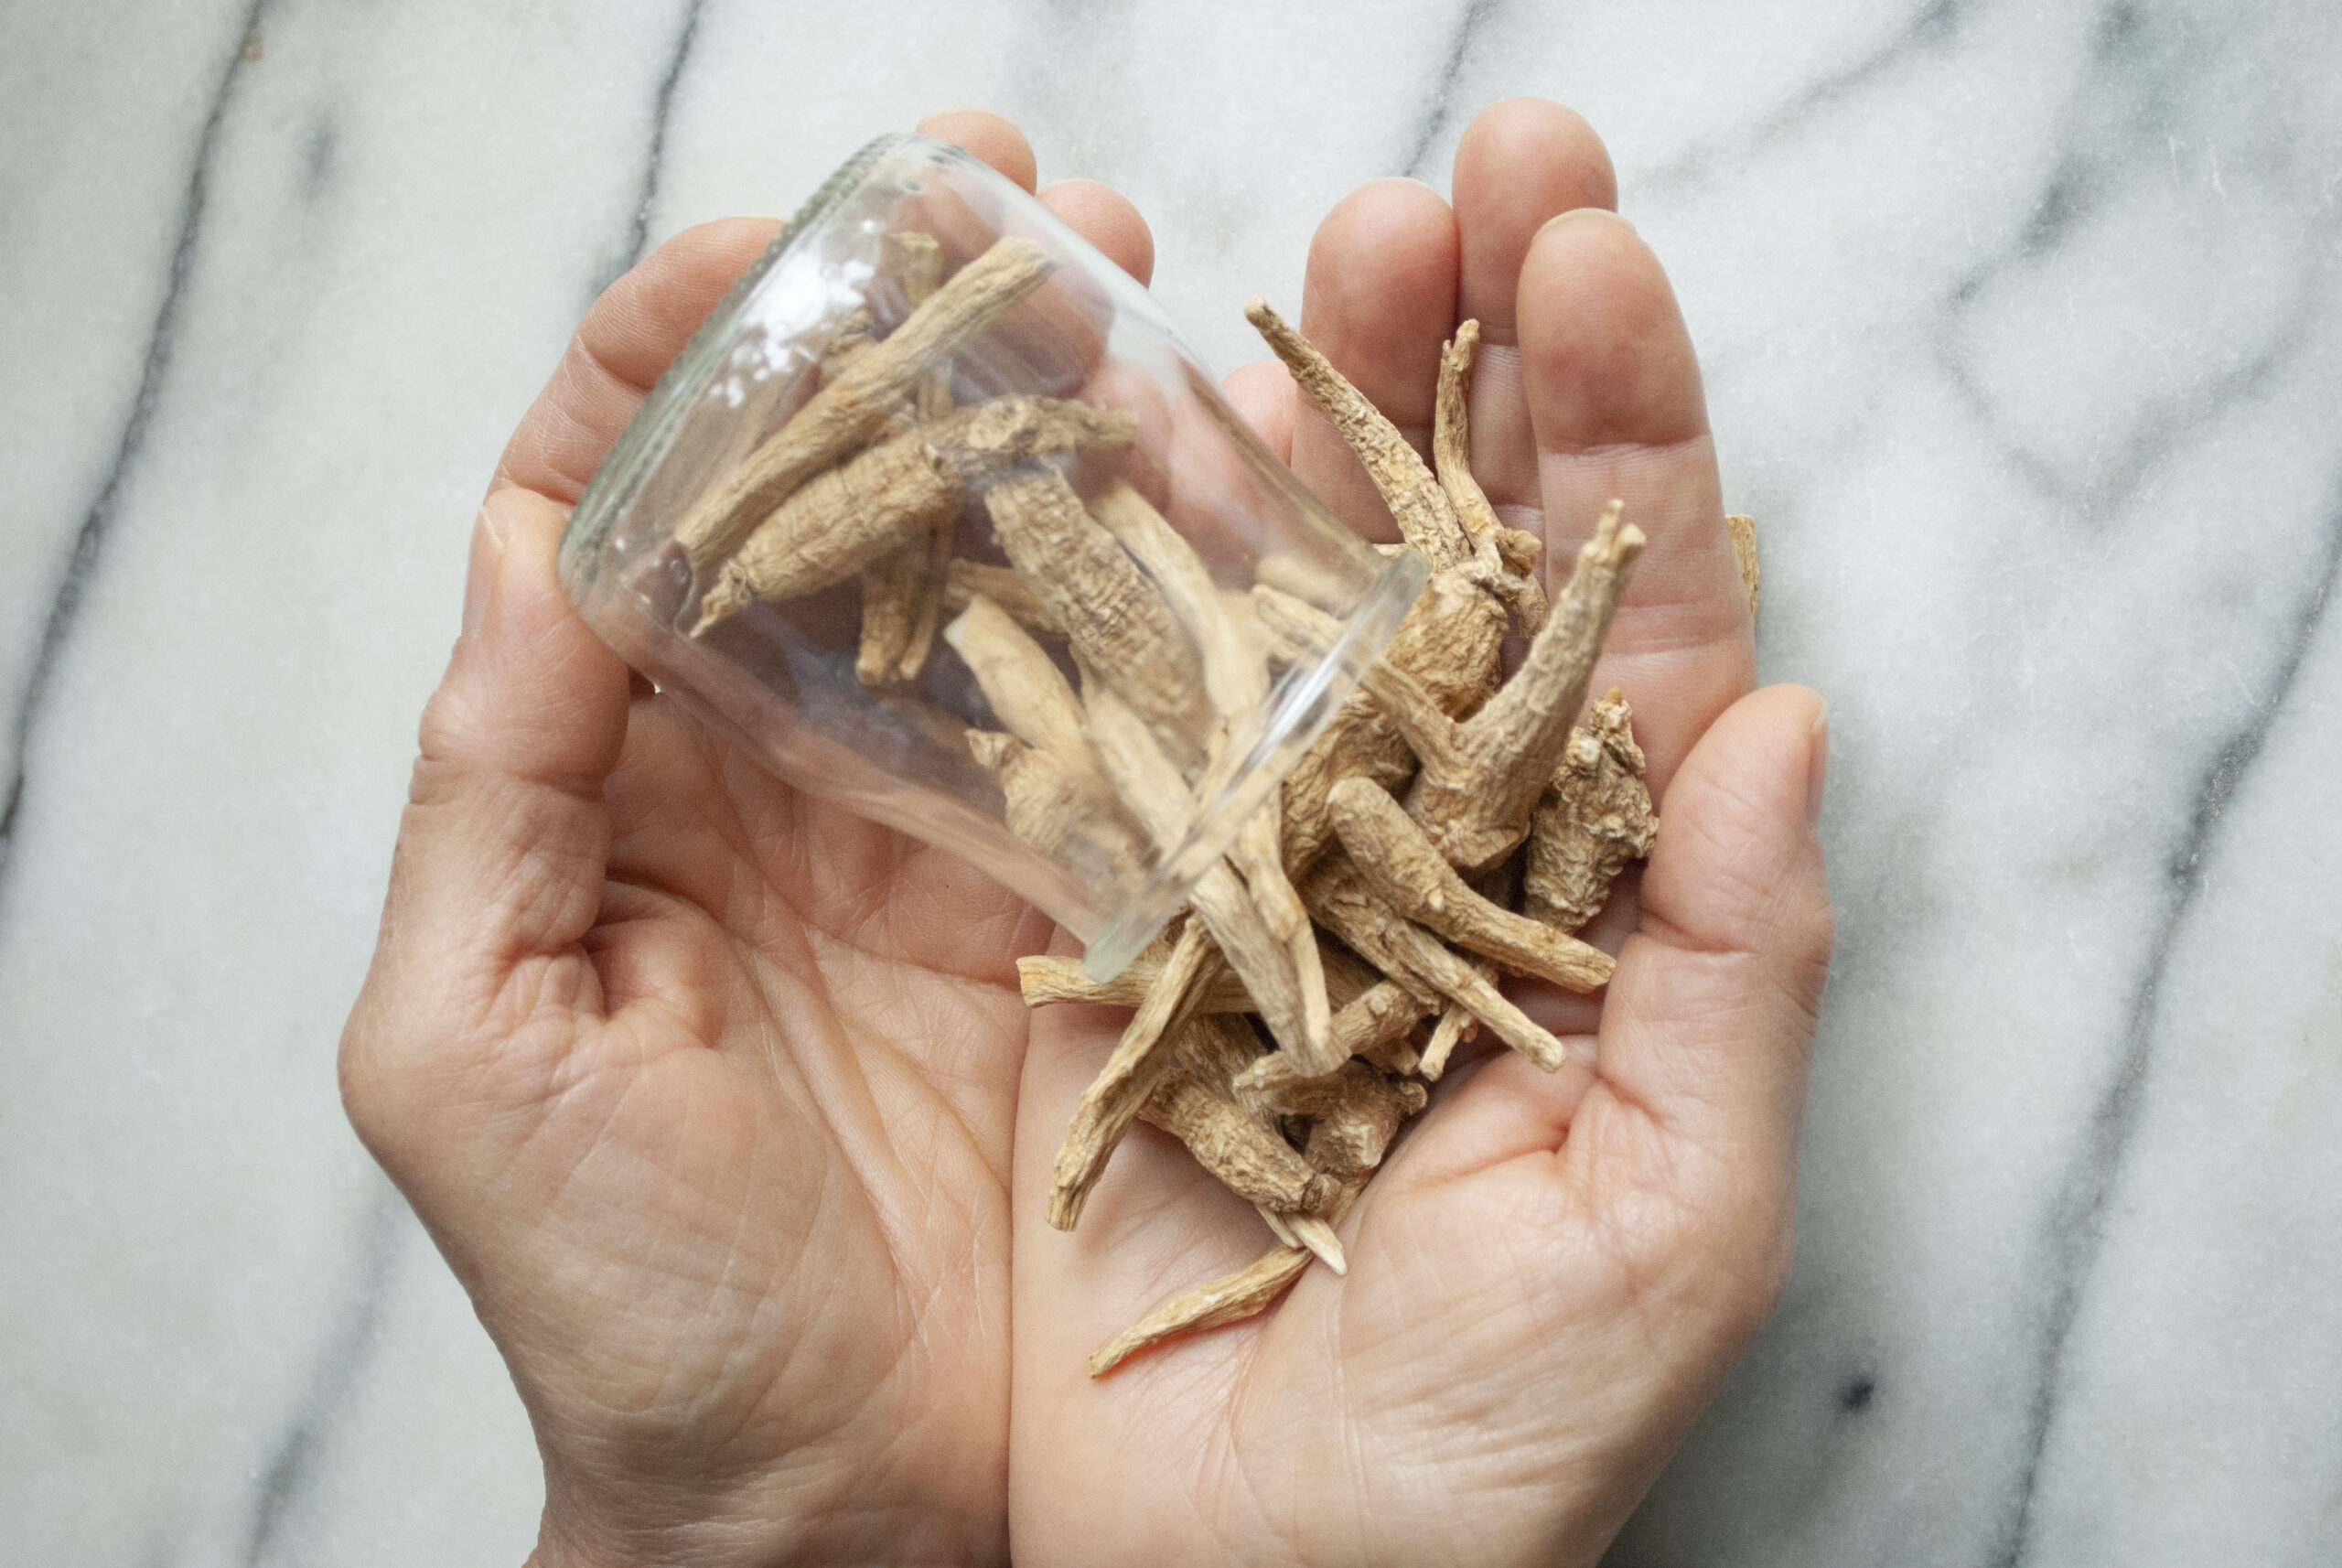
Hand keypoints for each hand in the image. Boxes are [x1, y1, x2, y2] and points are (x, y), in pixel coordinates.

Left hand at [339, 110, 1148, 1566]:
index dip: (688, 355)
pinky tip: (1249, 507)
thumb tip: (533, 549)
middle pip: (850, 500)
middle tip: (1034, 230)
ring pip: (1014, 579)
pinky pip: (1146, 724)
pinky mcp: (1108, 911)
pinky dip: (1193, 607)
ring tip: (1158, 318)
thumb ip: (486, 799)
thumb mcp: (476, 1052)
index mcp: (631, 780)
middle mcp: (799, 777)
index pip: (631, 506)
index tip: (778, 247)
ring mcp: (964, 834)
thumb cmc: (628, 1307)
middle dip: (926, 343)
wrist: (836, 1511)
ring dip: (1075, 435)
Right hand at [1007, 100, 1832, 1566]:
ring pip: (1267, 593)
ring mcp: (1233, 864)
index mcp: (1574, 901)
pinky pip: (1084, 702)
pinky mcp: (1073, 913)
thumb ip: (1738, 991)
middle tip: (1456, 185)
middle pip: (1449, 550)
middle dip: (1462, 352)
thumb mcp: (1653, 1245)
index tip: (1580, 248)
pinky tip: (1092, 440)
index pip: (1615, 614)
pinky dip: (1090, 563)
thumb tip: (1778, 721)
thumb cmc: (1451, 1467)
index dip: (1616, 419)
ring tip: (1273, 259)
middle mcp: (1406, 850)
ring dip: (1279, 410)